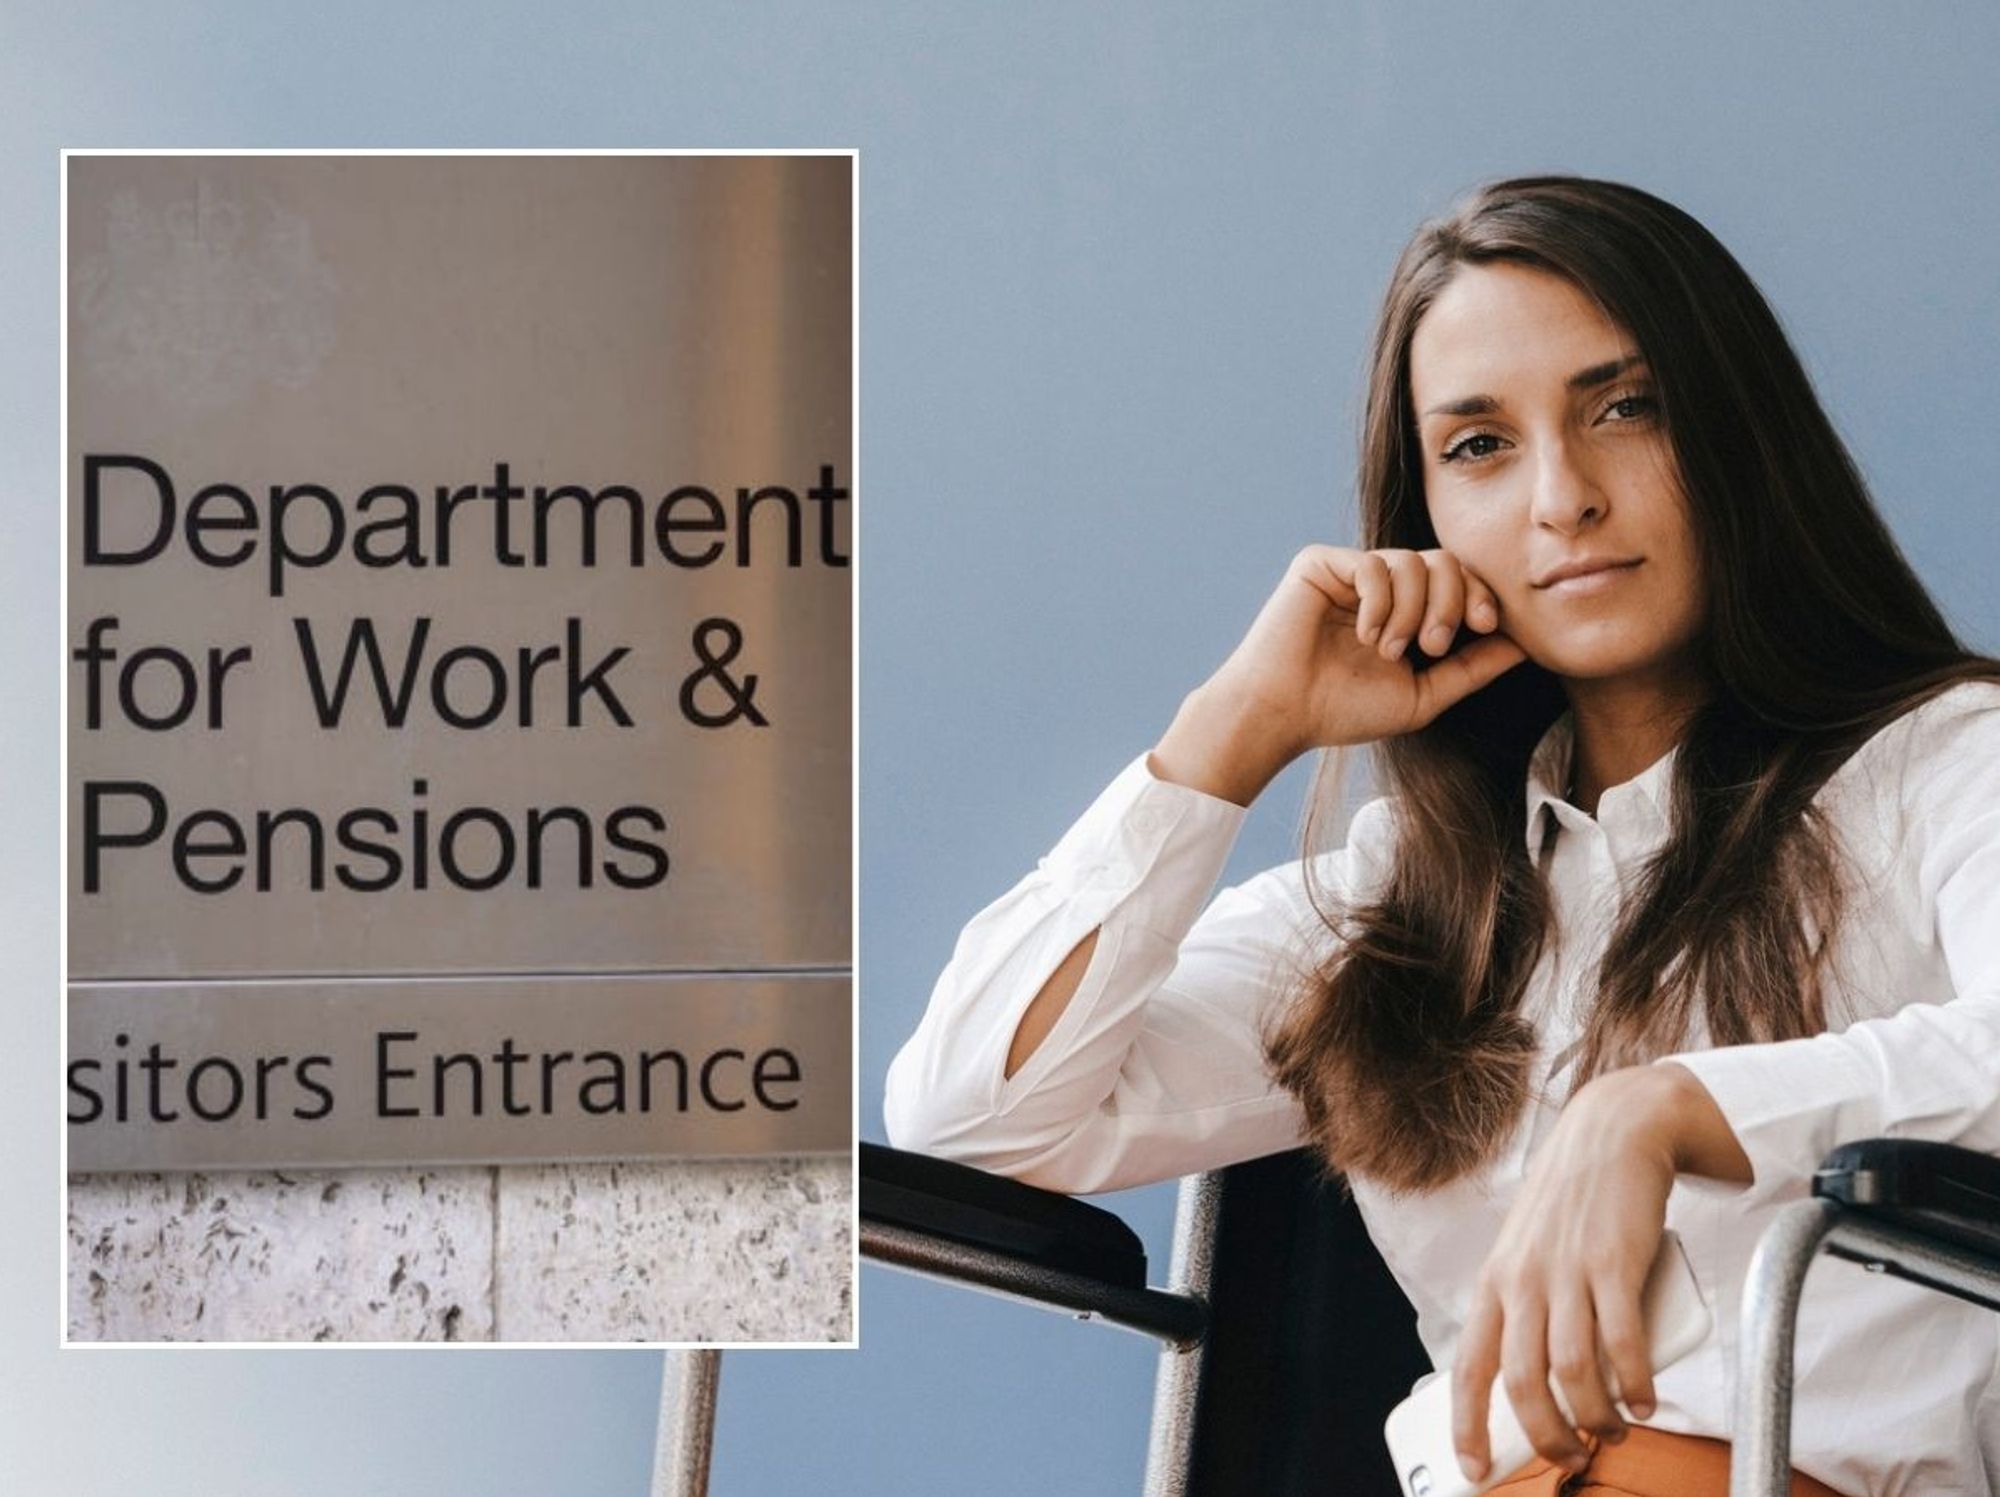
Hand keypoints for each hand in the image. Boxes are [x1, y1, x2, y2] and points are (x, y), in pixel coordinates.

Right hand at [1152, 545, 1528, 803]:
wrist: (1283, 714)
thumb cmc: (1343, 711)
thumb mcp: (1424, 695)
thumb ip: (1473, 668)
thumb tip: (1526, 644)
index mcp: (1405, 609)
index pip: (1459, 580)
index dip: (1480, 595)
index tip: (1485, 627)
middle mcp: (1380, 585)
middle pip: (1444, 561)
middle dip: (1451, 601)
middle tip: (1432, 645)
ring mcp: (1350, 571)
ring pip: (1413, 561)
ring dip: (1411, 610)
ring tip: (1389, 650)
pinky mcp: (1320, 563)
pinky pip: (1375, 565)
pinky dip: (1380, 604)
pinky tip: (1365, 635)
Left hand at [1450, 1067, 1682, 1484]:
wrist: (1617, 1129)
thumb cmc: (1576, 1200)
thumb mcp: (1531, 1249)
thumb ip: (1530, 1300)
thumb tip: (1543, 1371)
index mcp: (1496, 1282)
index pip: (1469, 1367)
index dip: (1468, 1426)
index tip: (1475, 1472)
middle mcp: (1523, 1279)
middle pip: (1521, 1381)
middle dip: (1546, 1435)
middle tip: (1571, 1456)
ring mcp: (1567, 1270)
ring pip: (1571, 1370)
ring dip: (1594, 1416)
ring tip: (1614, 1430)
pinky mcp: (1614, 1261)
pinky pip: (1622, 1341)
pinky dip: (1634, 1383)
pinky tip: (1644, 1402)